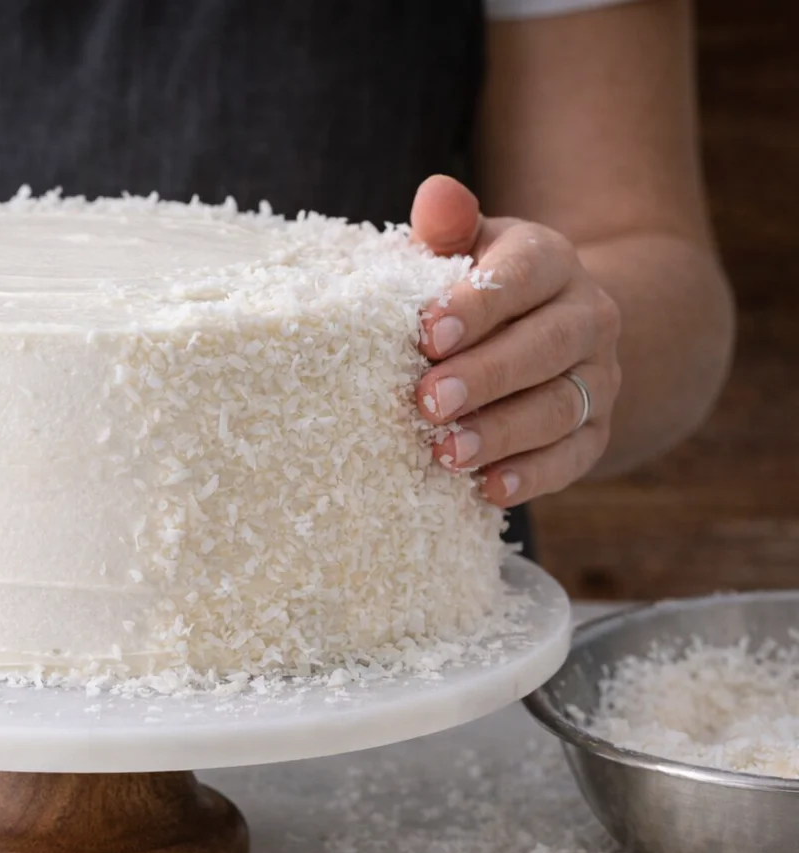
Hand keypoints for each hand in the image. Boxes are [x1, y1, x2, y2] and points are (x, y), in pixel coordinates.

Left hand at [410, 175, 620, 506]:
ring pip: (560, 406)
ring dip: (501, 433)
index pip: (523, 274)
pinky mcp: (595, 430)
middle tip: (426, 401)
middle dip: (485, 376)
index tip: (426, 334)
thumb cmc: (471, 287)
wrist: (542, 326)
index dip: (477, 304)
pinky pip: (574, 456)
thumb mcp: (460, 249)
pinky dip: (532, 475)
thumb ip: (446, 227)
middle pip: (546, 345)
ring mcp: (597, 376)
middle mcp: (587, 315)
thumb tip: (436, 193)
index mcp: (548, 260)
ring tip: (445, 453)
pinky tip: (488, 489)